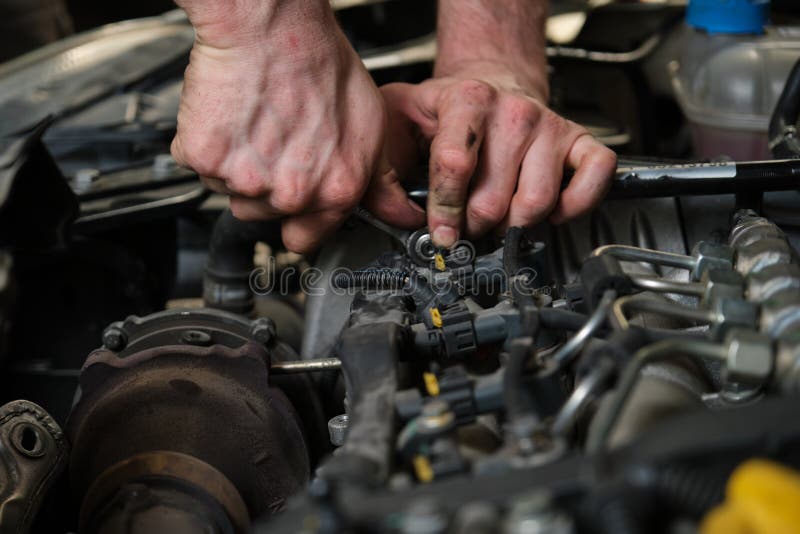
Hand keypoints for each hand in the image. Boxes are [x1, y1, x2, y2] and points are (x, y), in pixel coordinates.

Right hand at [171, 0, 423, 252]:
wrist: (270, 26)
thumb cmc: (319, 63)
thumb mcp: (374, 125)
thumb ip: (381, 181)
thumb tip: (398, 214)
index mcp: (335, 191)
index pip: (305, 240)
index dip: (298, 221)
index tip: (293, 206)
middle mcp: (290, 194)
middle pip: (263, 215)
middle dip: (266, 186)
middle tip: (275, 141)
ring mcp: (244, 180)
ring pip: (231, 191)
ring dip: (237, 168)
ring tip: (255, 125)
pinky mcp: (205, 159)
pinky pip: (199, 165)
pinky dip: (206, 145)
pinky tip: (231, 117)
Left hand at [380, 62, 616, 246]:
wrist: (490, 89)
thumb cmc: (443, 112)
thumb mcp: (397, 125)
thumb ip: (385, 173)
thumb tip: (402, 220)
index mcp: (467, 99)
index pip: (455, 165)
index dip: (444, 210)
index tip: (441, 233)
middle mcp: (514, 111)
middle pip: (494, 199)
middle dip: (475, 226)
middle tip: (467, 225)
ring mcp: (550, 126)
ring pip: (536, 203)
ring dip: (513, 226)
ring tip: (499, 217)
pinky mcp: (581, 141)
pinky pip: (595, 180)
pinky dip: (573, 208)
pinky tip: (547, 211)